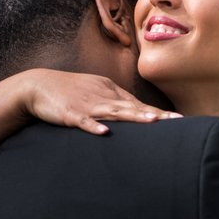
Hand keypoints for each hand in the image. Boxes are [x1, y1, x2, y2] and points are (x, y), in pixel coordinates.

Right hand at [15, 69, 180, 134]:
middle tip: (176, 121)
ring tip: (152, 122)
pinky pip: (84, 121)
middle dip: (154, 114)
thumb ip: (116, 101)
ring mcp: (86, 105)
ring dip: (133, 116)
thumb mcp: (96, 90)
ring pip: (113, 111)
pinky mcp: (69, 114)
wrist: (38, 85)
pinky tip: (105, 132)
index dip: (158, 112)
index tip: (179, 119)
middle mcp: (102, 96)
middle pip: (132, 106)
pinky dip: (94, 126)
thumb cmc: (70, 90)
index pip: (138, 103)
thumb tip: (137, 111)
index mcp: (109, 91)